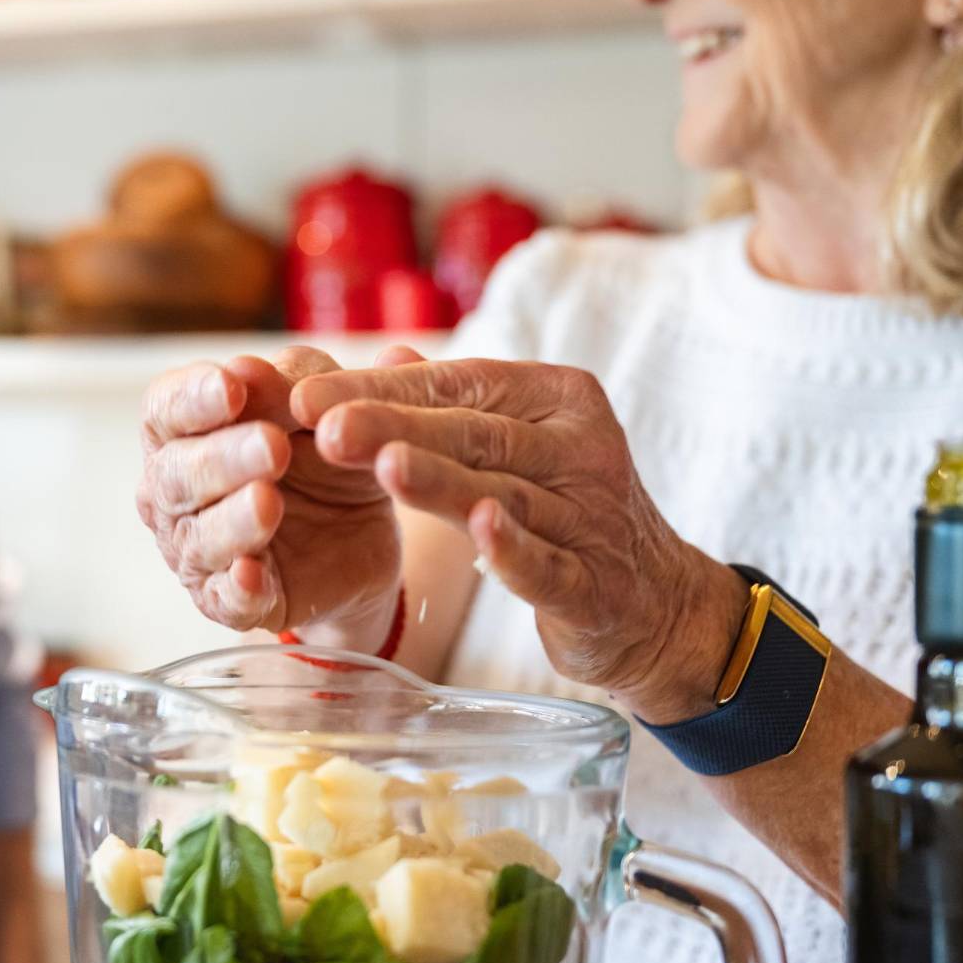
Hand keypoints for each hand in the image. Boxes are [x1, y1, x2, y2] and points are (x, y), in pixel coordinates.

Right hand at [138, 347, 407, 634]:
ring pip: (199, 539)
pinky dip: (238, 590)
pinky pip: (227, 601)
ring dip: (233, 521)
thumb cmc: (319, 448)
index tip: (234, 387)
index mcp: (182, 430)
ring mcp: (197, 551)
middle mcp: (174, 492)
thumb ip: (295, 381)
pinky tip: (255, 575)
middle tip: (273, 446)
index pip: (164, 409)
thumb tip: (251, 368)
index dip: (193, 399)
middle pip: (178, 474)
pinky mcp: (232, 602)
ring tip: (269, 502)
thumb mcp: (322, 402)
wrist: (362, 526)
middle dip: (223, 458)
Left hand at [291, 358, 744, 713]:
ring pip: (504, 493)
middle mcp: (581, 449)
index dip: (382, 390)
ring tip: (383, 464)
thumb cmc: (567, 514)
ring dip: (442, 481)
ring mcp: (592, 520)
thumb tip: (385, 355)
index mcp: (559, 401)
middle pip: (475, 434)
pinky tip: (479, 534)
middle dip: (394, 427)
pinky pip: (548, 567)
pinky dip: (513, 550)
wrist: (657, 608)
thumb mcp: (518, 449)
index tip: (305, 394)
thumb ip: (454, 409)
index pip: (461, 387)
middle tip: (323, 424)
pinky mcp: (593, 588)